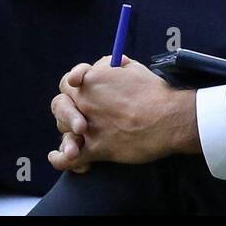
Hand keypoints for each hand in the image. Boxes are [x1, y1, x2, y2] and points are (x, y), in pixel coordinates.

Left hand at [48, 55, 198, 172]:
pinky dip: (61, 159)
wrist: (167, 118)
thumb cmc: (153, 92)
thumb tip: (102, 68)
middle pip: (59, 106)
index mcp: (91, 80)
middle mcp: (85, 102)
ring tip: (74, 142)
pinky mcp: (96, 149)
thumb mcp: (131, 68)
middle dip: (66, 111)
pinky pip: (69, 158)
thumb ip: (110, 66)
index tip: (76, 86)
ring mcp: (88, 126)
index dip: (71, 85)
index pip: (67, 82)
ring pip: (64, 131)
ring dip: (68, 134)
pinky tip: (58, 157)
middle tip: (80, 119)